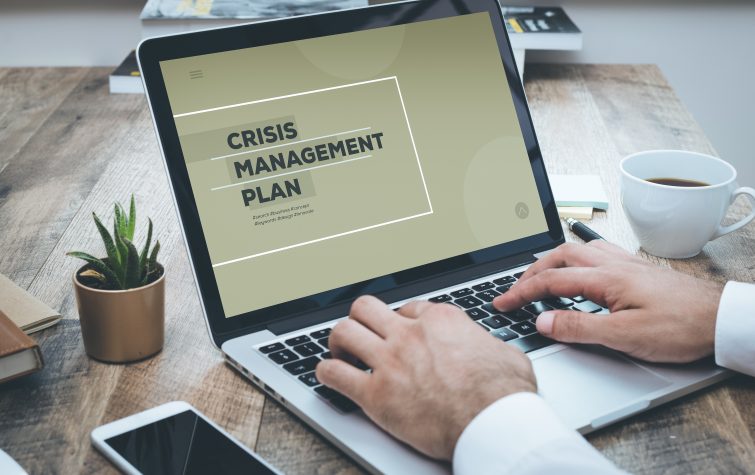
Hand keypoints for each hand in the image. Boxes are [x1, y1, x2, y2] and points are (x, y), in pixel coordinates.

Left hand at [315, 296, 535, 459]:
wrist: (494, 424)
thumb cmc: (504, 394)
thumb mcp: (505, 353)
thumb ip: (488, 344)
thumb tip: (491, 349)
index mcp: (440, 320)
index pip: (407, 307)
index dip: (401, 320)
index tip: (400, 332)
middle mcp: (410, 334)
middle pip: (365, 308)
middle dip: (360, 319)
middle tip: (361, 333)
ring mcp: (390, 362)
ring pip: (344, 332)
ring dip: (338, 341)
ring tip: (341, 352)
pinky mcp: (375, 395)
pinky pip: (334, 374)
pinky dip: (326, 372)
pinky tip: (329, 375)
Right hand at [494, 241, 723, 362]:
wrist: (721, 318)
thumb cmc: (681, 326)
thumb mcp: (624, 335)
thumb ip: (580, 327)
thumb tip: (543, 321)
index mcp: (606, 278)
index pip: (551, 281)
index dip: (521, 292)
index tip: (502, 302)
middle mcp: (614, 264)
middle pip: (560, 256)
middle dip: (531, 271)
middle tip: (516, 289)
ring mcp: (627, 264)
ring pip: (579, 250)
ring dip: (553, 261)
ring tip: (541, 275)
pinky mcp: (639, 269)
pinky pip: (599, 253)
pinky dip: (578, 259)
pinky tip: (583, 269)